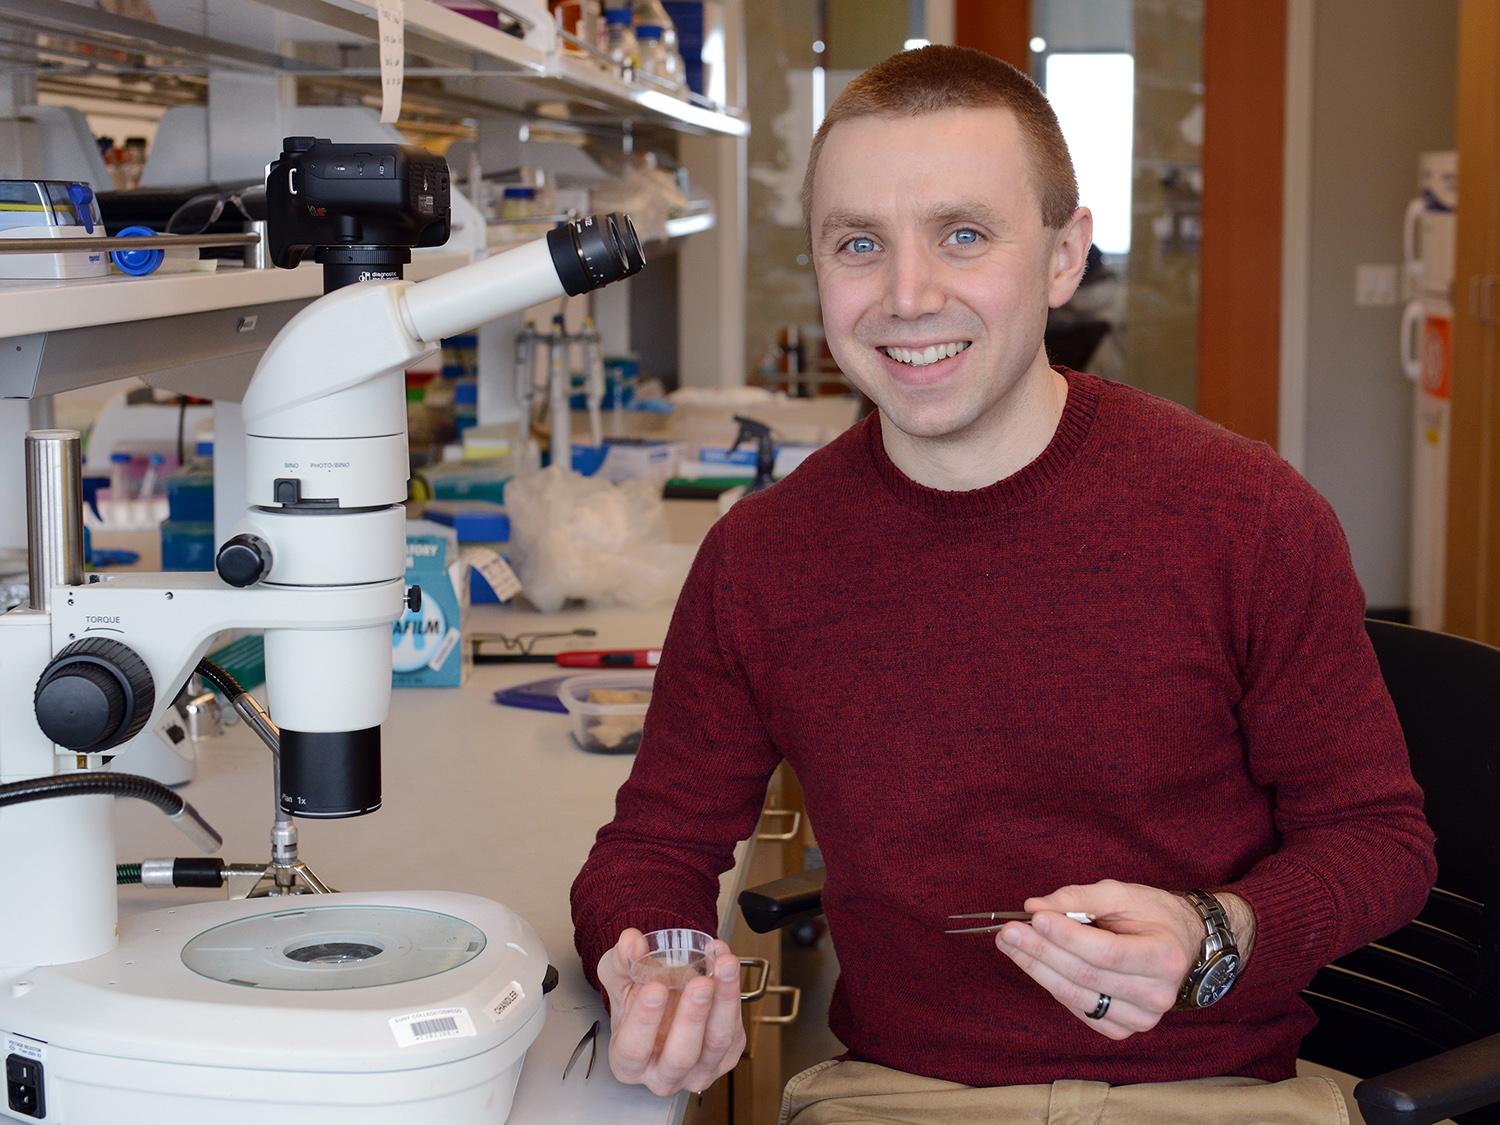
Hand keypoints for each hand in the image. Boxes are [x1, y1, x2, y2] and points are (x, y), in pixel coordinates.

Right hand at [597, 928, 745, 1096]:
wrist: (665, 998)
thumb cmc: (637, 997)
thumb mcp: (619, 976)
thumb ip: (621, 960)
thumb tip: (632, 942)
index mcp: (628, 1063)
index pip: (634, 1049)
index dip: (644, 1021)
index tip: (654, 988)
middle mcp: (663, 1076)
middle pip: (680, 1055)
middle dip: (692, 1018)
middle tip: (700, 983)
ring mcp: (697, 1070)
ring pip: (716, 1044)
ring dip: (724, 1002)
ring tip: (725, 966)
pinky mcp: (726, 1057)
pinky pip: (734, 1031)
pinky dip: (734, 995)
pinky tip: (727, 965)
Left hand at [995, 880, 1248, 1040]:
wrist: (1181, 945)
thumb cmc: (1152, 915)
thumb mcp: (1122, 894)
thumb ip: (1078, 899)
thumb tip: (1034, 906)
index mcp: (1164, 957)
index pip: (1107, 952)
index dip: (1068, 937)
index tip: (1034, 918)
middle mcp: (1157, 995)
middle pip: (1087, 976)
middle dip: (1041, 952)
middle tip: (1008, 932)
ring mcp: (1141, 1018)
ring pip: (1077, 997)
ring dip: (1037, 969)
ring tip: (1009, 945)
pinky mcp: (1123, 1029)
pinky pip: (1079, 1009)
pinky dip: (1052, 986)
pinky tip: (1034, 964)